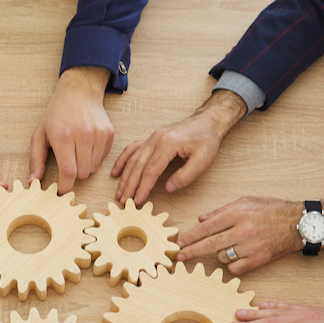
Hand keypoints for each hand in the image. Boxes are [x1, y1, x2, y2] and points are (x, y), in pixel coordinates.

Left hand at [30, 66, 113, 193]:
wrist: (79, 92)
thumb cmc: (56, 115)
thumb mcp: (39, 134)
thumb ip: (36, 160)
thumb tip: (33, 183)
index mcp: (63, 136)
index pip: (68, 172)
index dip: (65, 186)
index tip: (61, 191)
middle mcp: (83, 135)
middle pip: (82, 173)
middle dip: (74, 174)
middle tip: (67, 163)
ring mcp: (98, 134)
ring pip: (93, 168)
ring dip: (84, 166)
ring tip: (76, 152)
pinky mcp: (109, 134)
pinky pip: (102, 159)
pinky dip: (94, 158)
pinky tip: (86, 145)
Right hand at [112, 90, 245, 204]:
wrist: (207, 121)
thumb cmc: (206, 139)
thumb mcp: (203, 160)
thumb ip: (186, 175)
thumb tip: (168, 188)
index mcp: (168, 144)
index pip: (151, 170)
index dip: (143, 187)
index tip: (138, 201)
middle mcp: (156, 139)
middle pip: (138, 166)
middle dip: (129, 185)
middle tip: (124, 201)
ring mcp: (152, 137)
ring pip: (133, 158)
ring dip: (124, 176)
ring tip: (119, 192)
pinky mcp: (151, 138)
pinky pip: (132, 149)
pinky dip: (122, 160)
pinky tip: (116, 172)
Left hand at [176, 197, 323, 274]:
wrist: (298, 223)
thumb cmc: (272, 210)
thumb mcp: (246, 201)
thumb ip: (221, 211)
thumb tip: (200, 219)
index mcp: (238, 212)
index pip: (207, 227)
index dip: (190, 236)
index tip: (179, 243)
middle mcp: (243, 230)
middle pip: (210, 245)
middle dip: (191, 252)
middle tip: (179, 257)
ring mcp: (251, 246)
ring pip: (222, 256)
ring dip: (219, 254)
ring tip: (229, 246)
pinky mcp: (259, 259)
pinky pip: (235, 268)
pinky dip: (231, 265)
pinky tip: (235, 257)